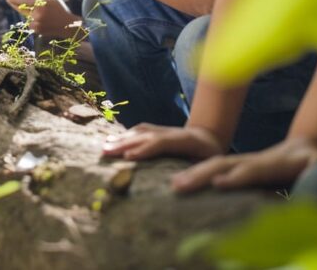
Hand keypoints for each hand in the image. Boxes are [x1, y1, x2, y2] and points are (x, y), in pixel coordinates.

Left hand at [4, 0, 79, 39]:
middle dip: (12, 2)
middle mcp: (36, 15)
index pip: (21, 1)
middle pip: (18, 8)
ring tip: (32, 6)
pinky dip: (29, 16)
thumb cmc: (58, 7)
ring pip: (23, 14)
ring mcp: (35, 24)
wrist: (67, 25)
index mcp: (40, 5)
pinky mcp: (35, 30)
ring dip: (22, 9)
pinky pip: (27, 21)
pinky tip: (38, 16)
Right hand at [102, 124, 224, 161]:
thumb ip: (198, 172)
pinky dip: (125, 136)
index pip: (162, 142)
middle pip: (146, 135)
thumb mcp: (212, 165)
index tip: (128, 157)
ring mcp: (163, 130)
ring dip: (121, 139)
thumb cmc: (211, 156)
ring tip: (104, 147)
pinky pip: (139, 132)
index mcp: (186, 140)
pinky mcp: (157, 131)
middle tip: (106, 152)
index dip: (145, 149)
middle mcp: (172, 132)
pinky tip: (113, 142)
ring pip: (140, 132)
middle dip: (124, 143)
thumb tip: (180, 185)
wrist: (210, 135)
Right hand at [169, 136, 316, 192]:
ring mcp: (241, 161)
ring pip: (212, 164)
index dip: (236, 177)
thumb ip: (316, 175)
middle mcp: (252, 161)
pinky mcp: (235, 166)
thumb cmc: (315, 163)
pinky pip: (210, 168)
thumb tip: (311, 183)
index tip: (218, 183)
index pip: (252, 170)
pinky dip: (193, 171)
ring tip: (172, 185)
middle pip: (222, 164)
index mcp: (273, 164)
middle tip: (178, 186)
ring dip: (191, 174)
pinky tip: (176, 179)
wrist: (305, 147)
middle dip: (201, 174)